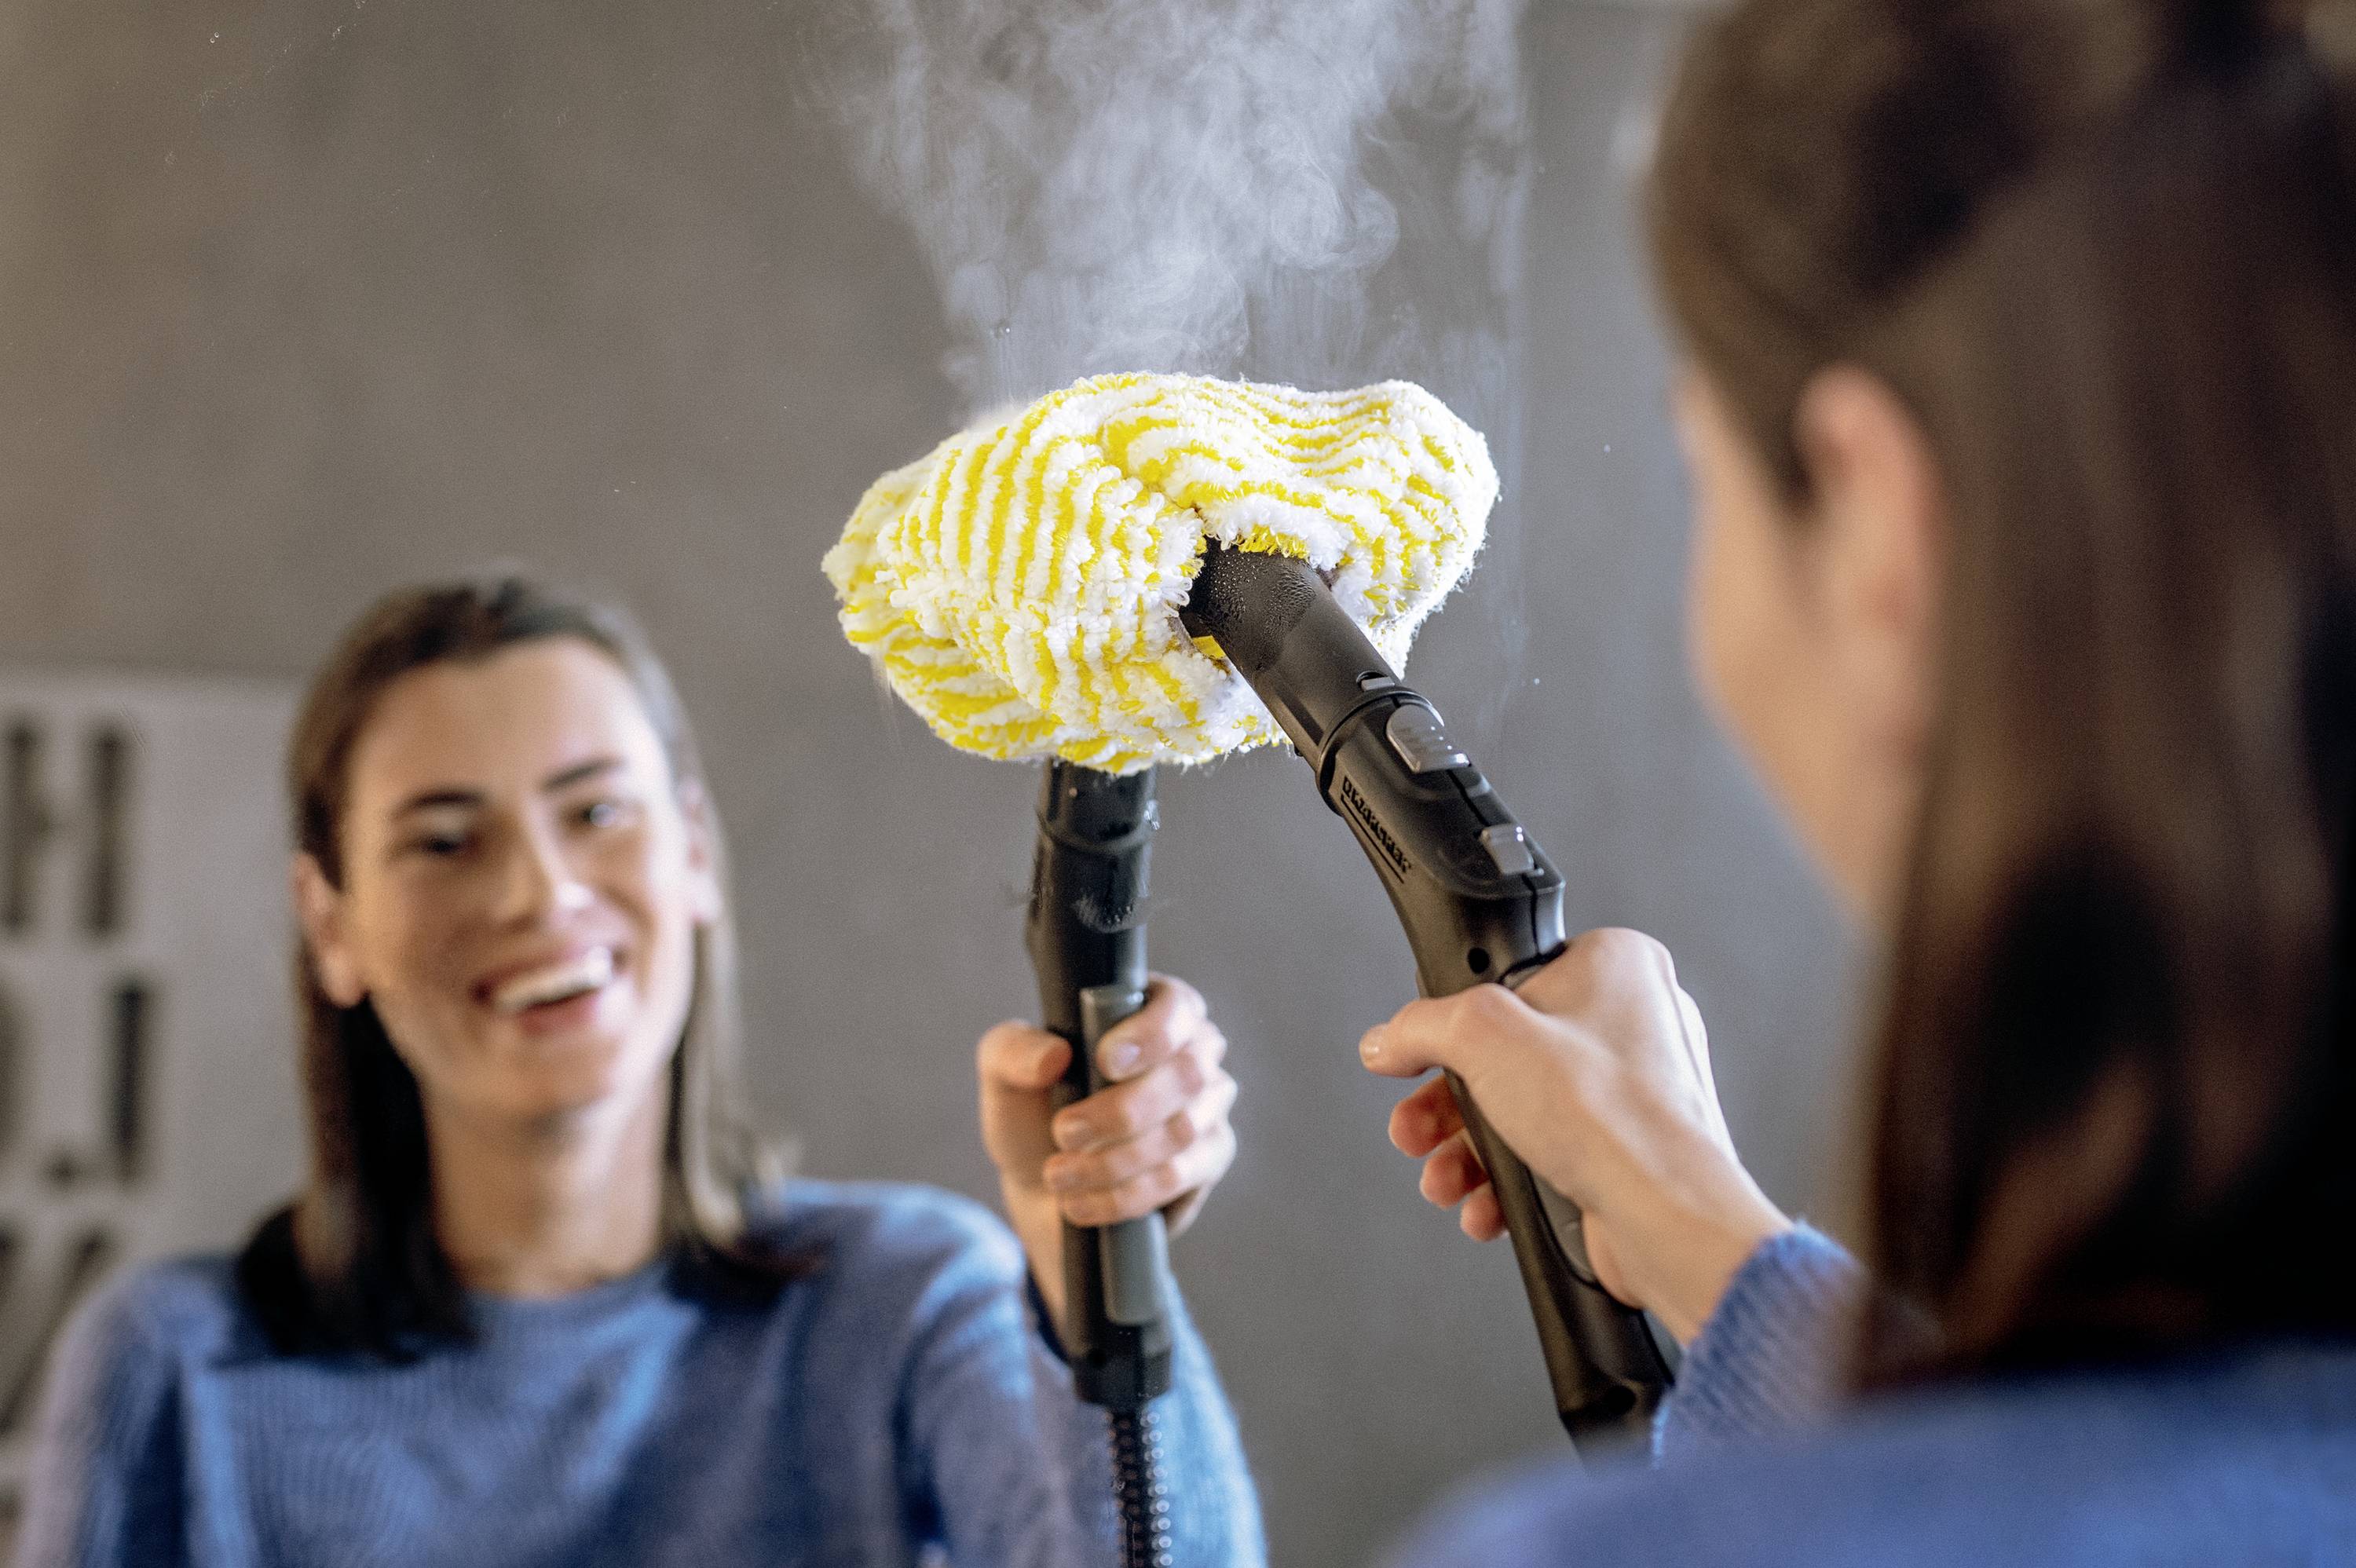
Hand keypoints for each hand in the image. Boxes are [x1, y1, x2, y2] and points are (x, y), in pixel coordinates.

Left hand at [977, 975, 1237, 1326]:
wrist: (1045, 1188)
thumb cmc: (1034, 1114)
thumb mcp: (1005, 1078)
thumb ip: (1013, 1052)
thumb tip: (1054, 1055)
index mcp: (1150, 1009)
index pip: (1177, 1006)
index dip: (1151, 1034)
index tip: (1105, 1062)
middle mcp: (1193, 1051)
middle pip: (1188, 1074)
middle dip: (1121, 1111)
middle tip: (1064, 1132)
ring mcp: (1208, 1106)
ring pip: (1183, 1131)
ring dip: (1113, 1160)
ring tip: (1058, 1175)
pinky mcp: (1209, 1158)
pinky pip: (1181, 1177)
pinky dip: (1124, 1195)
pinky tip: (1080, 1203)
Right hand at [1358, 928, 1788, 1344]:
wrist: (1664, 1217)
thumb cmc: (1611, 1116)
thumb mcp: (1484, 1035)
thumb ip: (1422, 1026)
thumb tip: (1389, 1038)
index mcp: (1617, 965)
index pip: (1511, 975)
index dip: (1457, 1014)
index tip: (1420, 1046)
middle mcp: (1632, 1021)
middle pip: (1506, 1052)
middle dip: (1447, 1104)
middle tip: (1415, 1124)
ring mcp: (1632, 1090)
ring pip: (1521, 1110)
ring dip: (1467, 1152)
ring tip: (1443, 1177)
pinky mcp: (1625, 1149)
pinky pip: (1549, 1155)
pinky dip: (1508, 1181)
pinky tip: (1484, 1204)